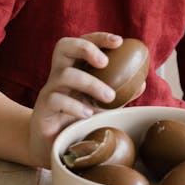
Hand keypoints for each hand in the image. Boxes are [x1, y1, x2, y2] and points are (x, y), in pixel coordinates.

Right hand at [26, 32, 121, 167]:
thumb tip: (142, 83)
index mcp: (73, 68)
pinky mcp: (42, 109)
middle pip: (63, 46)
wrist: (53, 147)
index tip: (119, 42)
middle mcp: (58, 74)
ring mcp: (49, 90)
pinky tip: (88, 114)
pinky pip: (56, 100)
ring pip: (64, 75)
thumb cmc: (79, 120)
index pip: (81, 42)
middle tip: (105, 62)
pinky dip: (75, 105)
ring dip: (90, 83)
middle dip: (86, 48)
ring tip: (109, 97)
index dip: (98, 38)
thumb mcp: (101, 104)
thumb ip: (120, 94)